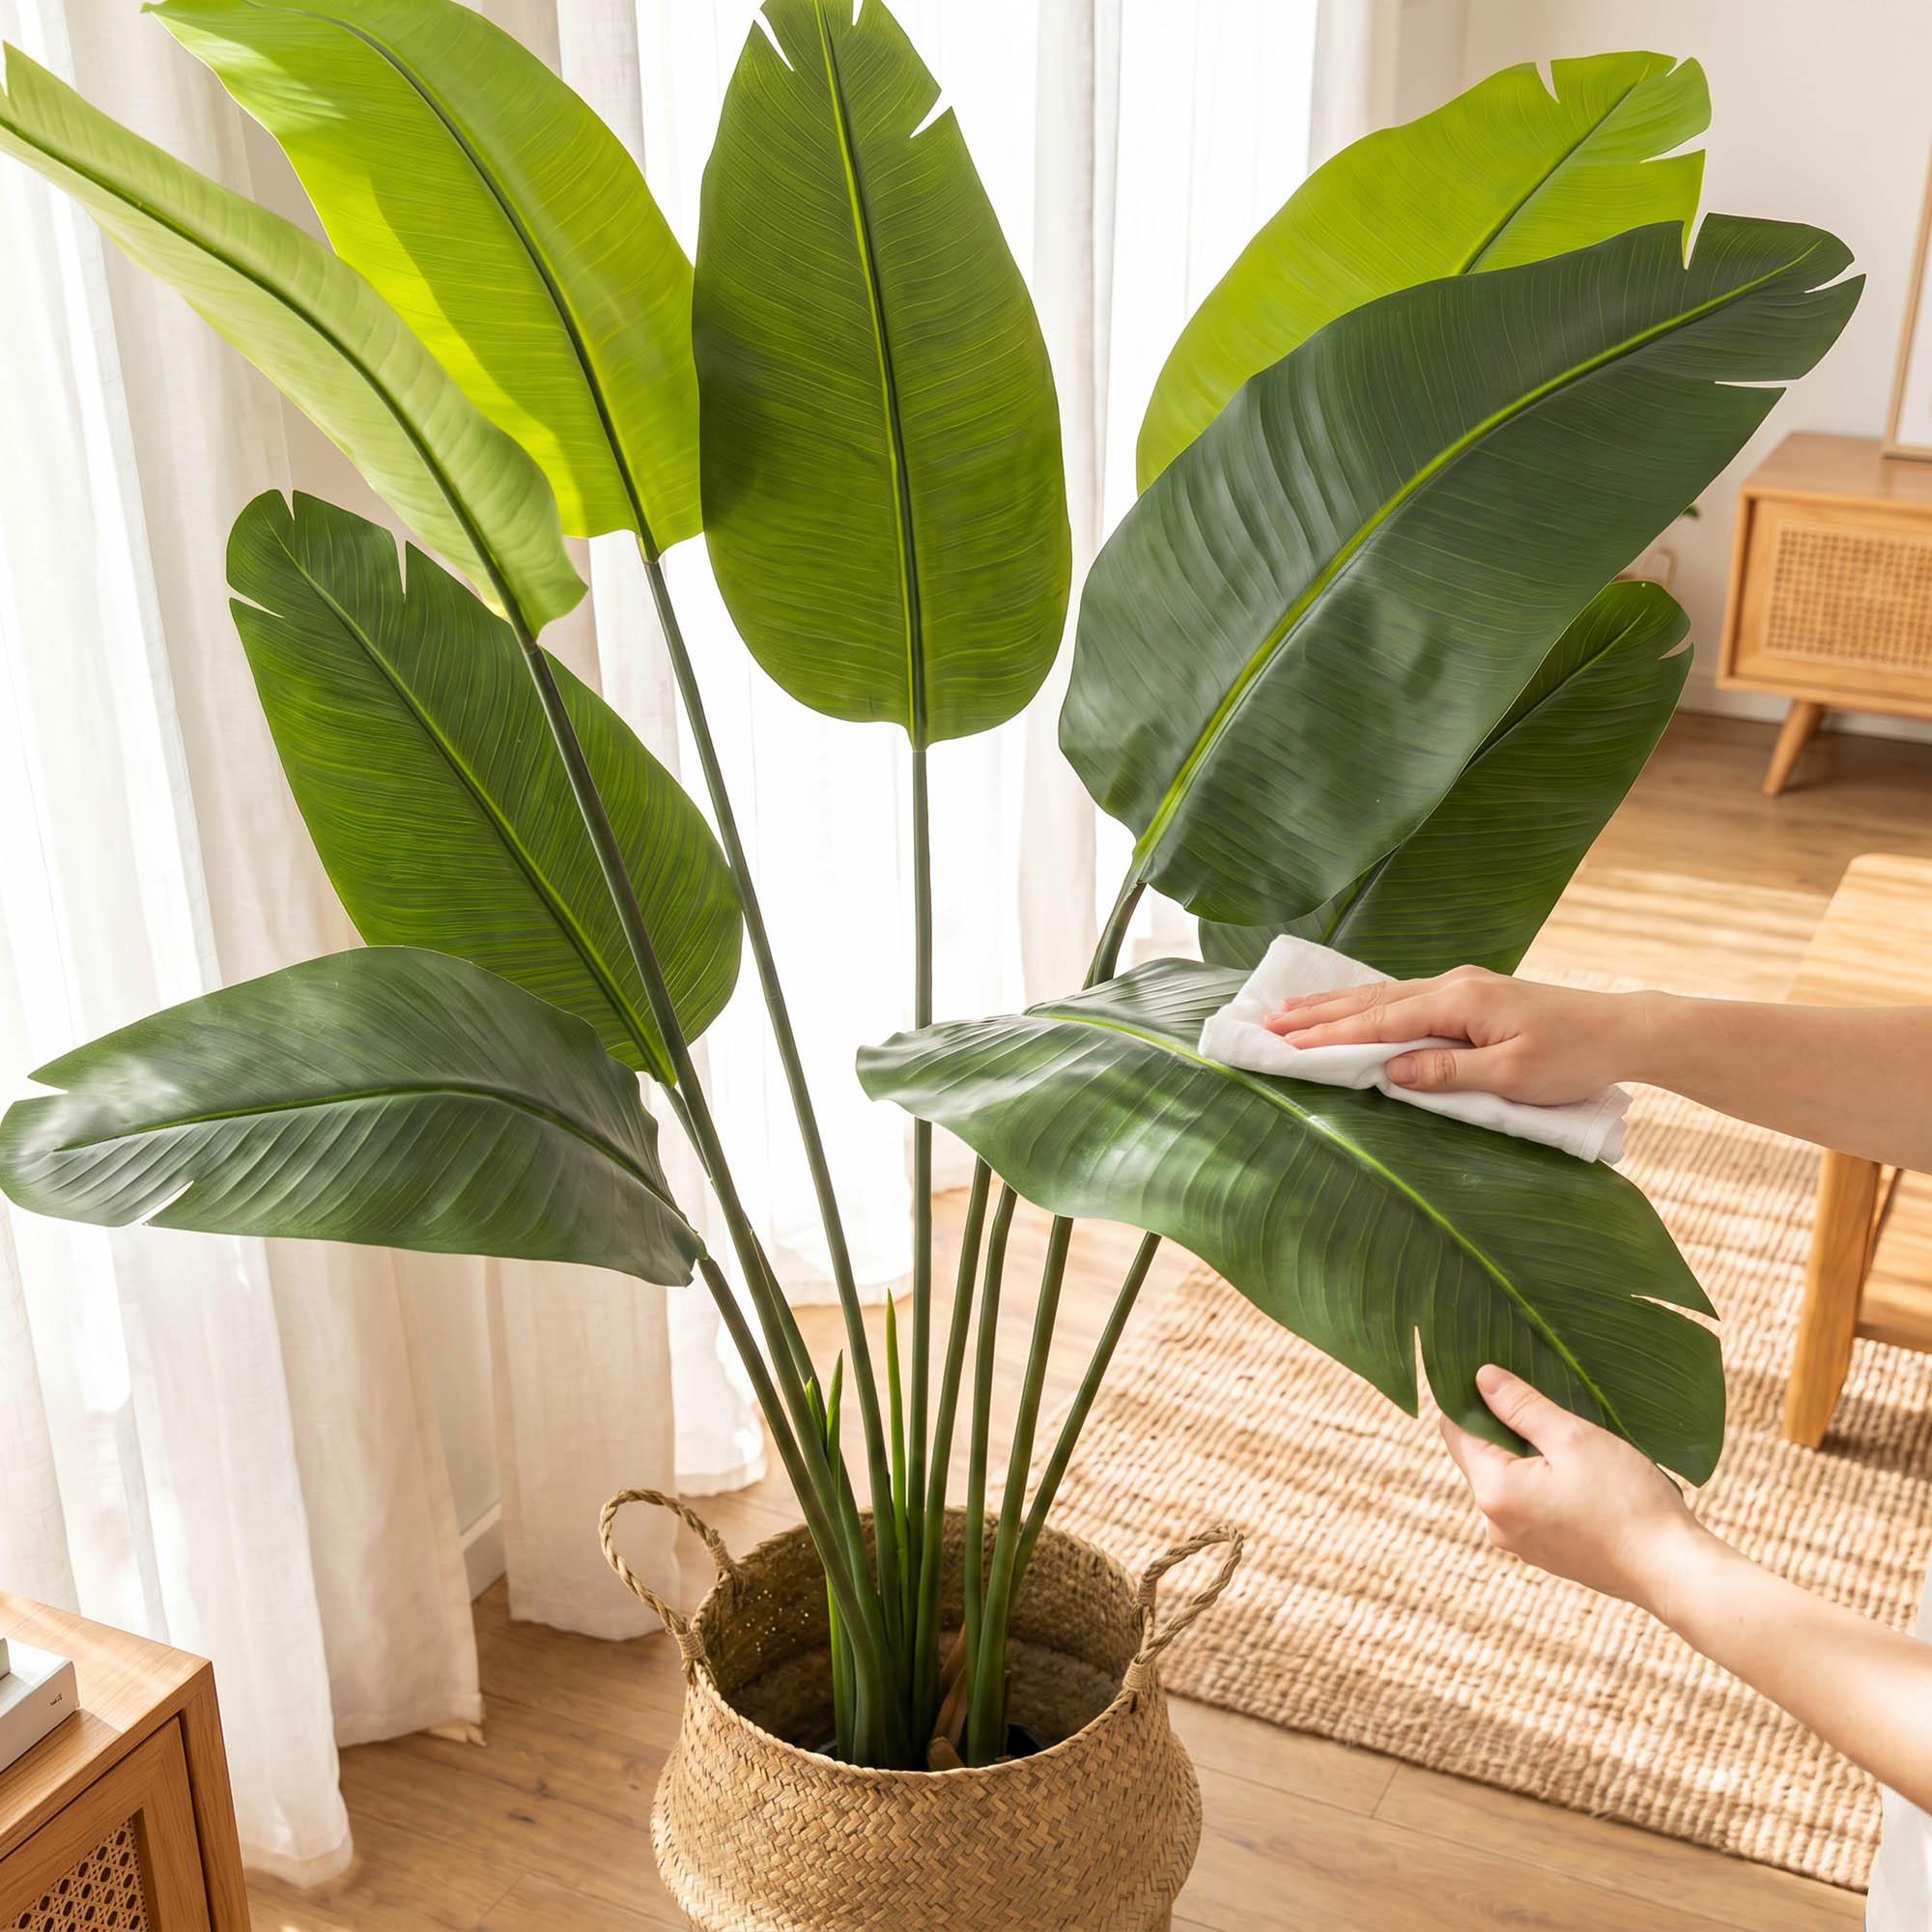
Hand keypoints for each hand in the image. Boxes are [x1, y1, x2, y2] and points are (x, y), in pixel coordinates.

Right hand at [1263, 965, 1648, 1101]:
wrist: (1620, 1030)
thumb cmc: (1573, 1057)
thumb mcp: (1513, 1077)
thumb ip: (1449, 1075)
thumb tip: (1391, 1073)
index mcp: (1458, 1002)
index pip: (1378, 1021)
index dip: (1328, 1035)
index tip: (1283, 1043)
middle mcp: (1452, 985)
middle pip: (1370, 999)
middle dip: (1316, 1013)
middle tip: (1267, 1023)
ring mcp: (1460, 986)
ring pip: (1383, 993)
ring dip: (1335, 1005)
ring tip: (1291, 1012)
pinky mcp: (1469, 995)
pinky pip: (1402, 996)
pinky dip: (1365, 1002)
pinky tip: (1349, 1005)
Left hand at [1438, 1365, 1710, 1618]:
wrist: (1671, 1571)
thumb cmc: (1626, 1501)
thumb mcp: (1573, 1437)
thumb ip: (1521, 1405)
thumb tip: (1481, 1377)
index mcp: (1493, 1492)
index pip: (1456, 1429)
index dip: (1471, 1397)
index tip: (1500, 1374)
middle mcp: (1494, 1523)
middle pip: (1479, 1455)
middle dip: (1504, 1425)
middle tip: (1547, 1404)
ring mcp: (1518, 1542)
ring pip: (1507, 1478)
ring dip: (1528, 1454)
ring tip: (1571, 1441)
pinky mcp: (1544, 1553)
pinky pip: (1527, 1504)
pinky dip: (1543, 1482)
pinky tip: (1581, 1475)